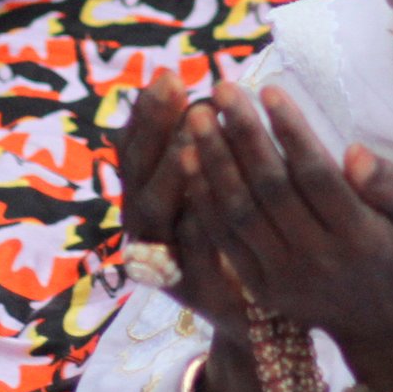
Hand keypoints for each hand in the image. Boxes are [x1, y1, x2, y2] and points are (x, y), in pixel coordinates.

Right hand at [114, 72, 255, 343]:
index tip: (166, 75)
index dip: (147, 114)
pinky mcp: (193, 291)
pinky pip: (192, 254)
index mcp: (148, 197)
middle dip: (157, 130)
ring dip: (175, 171)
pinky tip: (210, 196)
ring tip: (192, 134)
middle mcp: (146, 227)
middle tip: (179, 92)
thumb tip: (191, 89)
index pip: (135, 148)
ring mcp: (164, 261)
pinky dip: (198, 224)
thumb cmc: (240, 237)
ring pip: (159, 212)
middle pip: (139, 174)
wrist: (256, 316)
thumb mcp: (216, 188)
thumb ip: (200, 148)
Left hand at [179, 83, 392, 391]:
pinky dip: (205, 198)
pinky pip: (224, 239)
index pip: (317, 175)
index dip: (291, 131)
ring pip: (240, 212)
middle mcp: (317, 260)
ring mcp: (283, 278)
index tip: (270, 90)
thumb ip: (390, 185)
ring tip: (198, 117)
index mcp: (359, 238)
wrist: (382, 328)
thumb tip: (354, 152)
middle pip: (271, 189)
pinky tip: (191, 160)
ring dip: (214, 162)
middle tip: (222, 89)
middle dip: (243, 135)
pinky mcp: (260, 289)